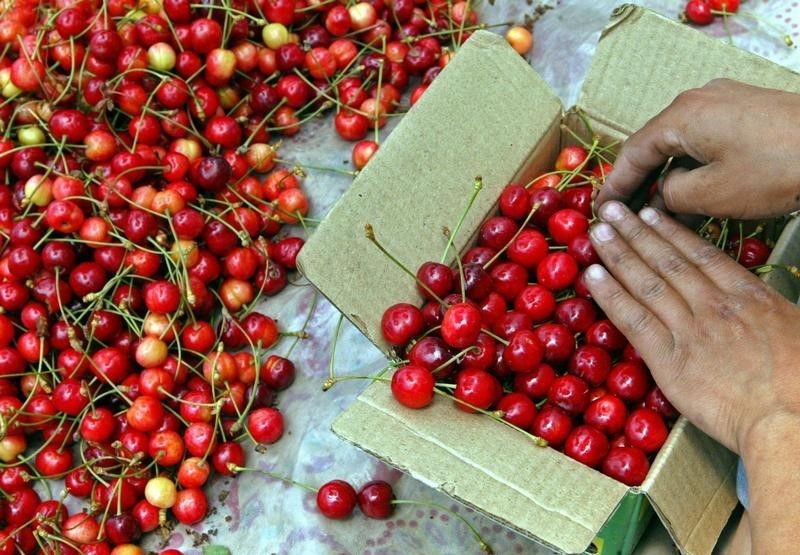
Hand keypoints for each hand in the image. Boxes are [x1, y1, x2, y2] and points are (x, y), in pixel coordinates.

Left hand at [582, 200, 799, 453]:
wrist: (792, 420)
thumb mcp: (797, 331)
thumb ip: (770, 313)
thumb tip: (761, 307)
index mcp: (750, 296)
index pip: (701, 254)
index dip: (670, 232)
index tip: (651, 213)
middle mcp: (715, 305)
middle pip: (667, 260)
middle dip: (636, 231)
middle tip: (611, 208)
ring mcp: (690, 330)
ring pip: (646, 282)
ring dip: (617, 253)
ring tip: (596, 231)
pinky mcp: (669, 360)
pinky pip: (632, 320)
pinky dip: (609, 295)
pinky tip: (592, 276)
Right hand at [596, 79, 799, 218]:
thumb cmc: (775, 169)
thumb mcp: (711, 194)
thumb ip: (670, 196)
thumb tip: (660, 196)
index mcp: (681, 116)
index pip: (632, 152)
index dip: (614, 186)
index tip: (599, 211)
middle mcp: (697, 101)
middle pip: (654, 144)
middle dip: (639, 181)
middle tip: (624, 213)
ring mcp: (723, 102)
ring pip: (680, 143)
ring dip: (667, 176)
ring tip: (657, 210)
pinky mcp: (746, 111)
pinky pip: (704, 139)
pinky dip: (692, 166)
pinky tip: (691, 193)